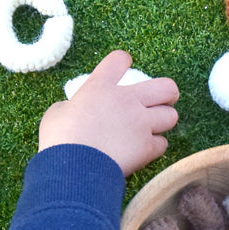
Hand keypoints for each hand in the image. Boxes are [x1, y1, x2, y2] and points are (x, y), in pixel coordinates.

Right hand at [38, 51, 178, 175]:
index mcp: (100, 87)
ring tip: (152, 127)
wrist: (73, 170)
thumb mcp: (57, 113)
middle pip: (167, 87)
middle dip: (167, 93)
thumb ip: (72, 106)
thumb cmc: (58, 140)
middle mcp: (127, 101)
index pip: (119, 59)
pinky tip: (143, 150)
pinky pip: (162, 144)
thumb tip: (76, 110)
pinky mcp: (147, 148)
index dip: (122, 61)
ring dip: (162, 121)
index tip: (122, 67)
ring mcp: (141, 124)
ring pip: (172, 116)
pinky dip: (154, 147)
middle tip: (158, 101)